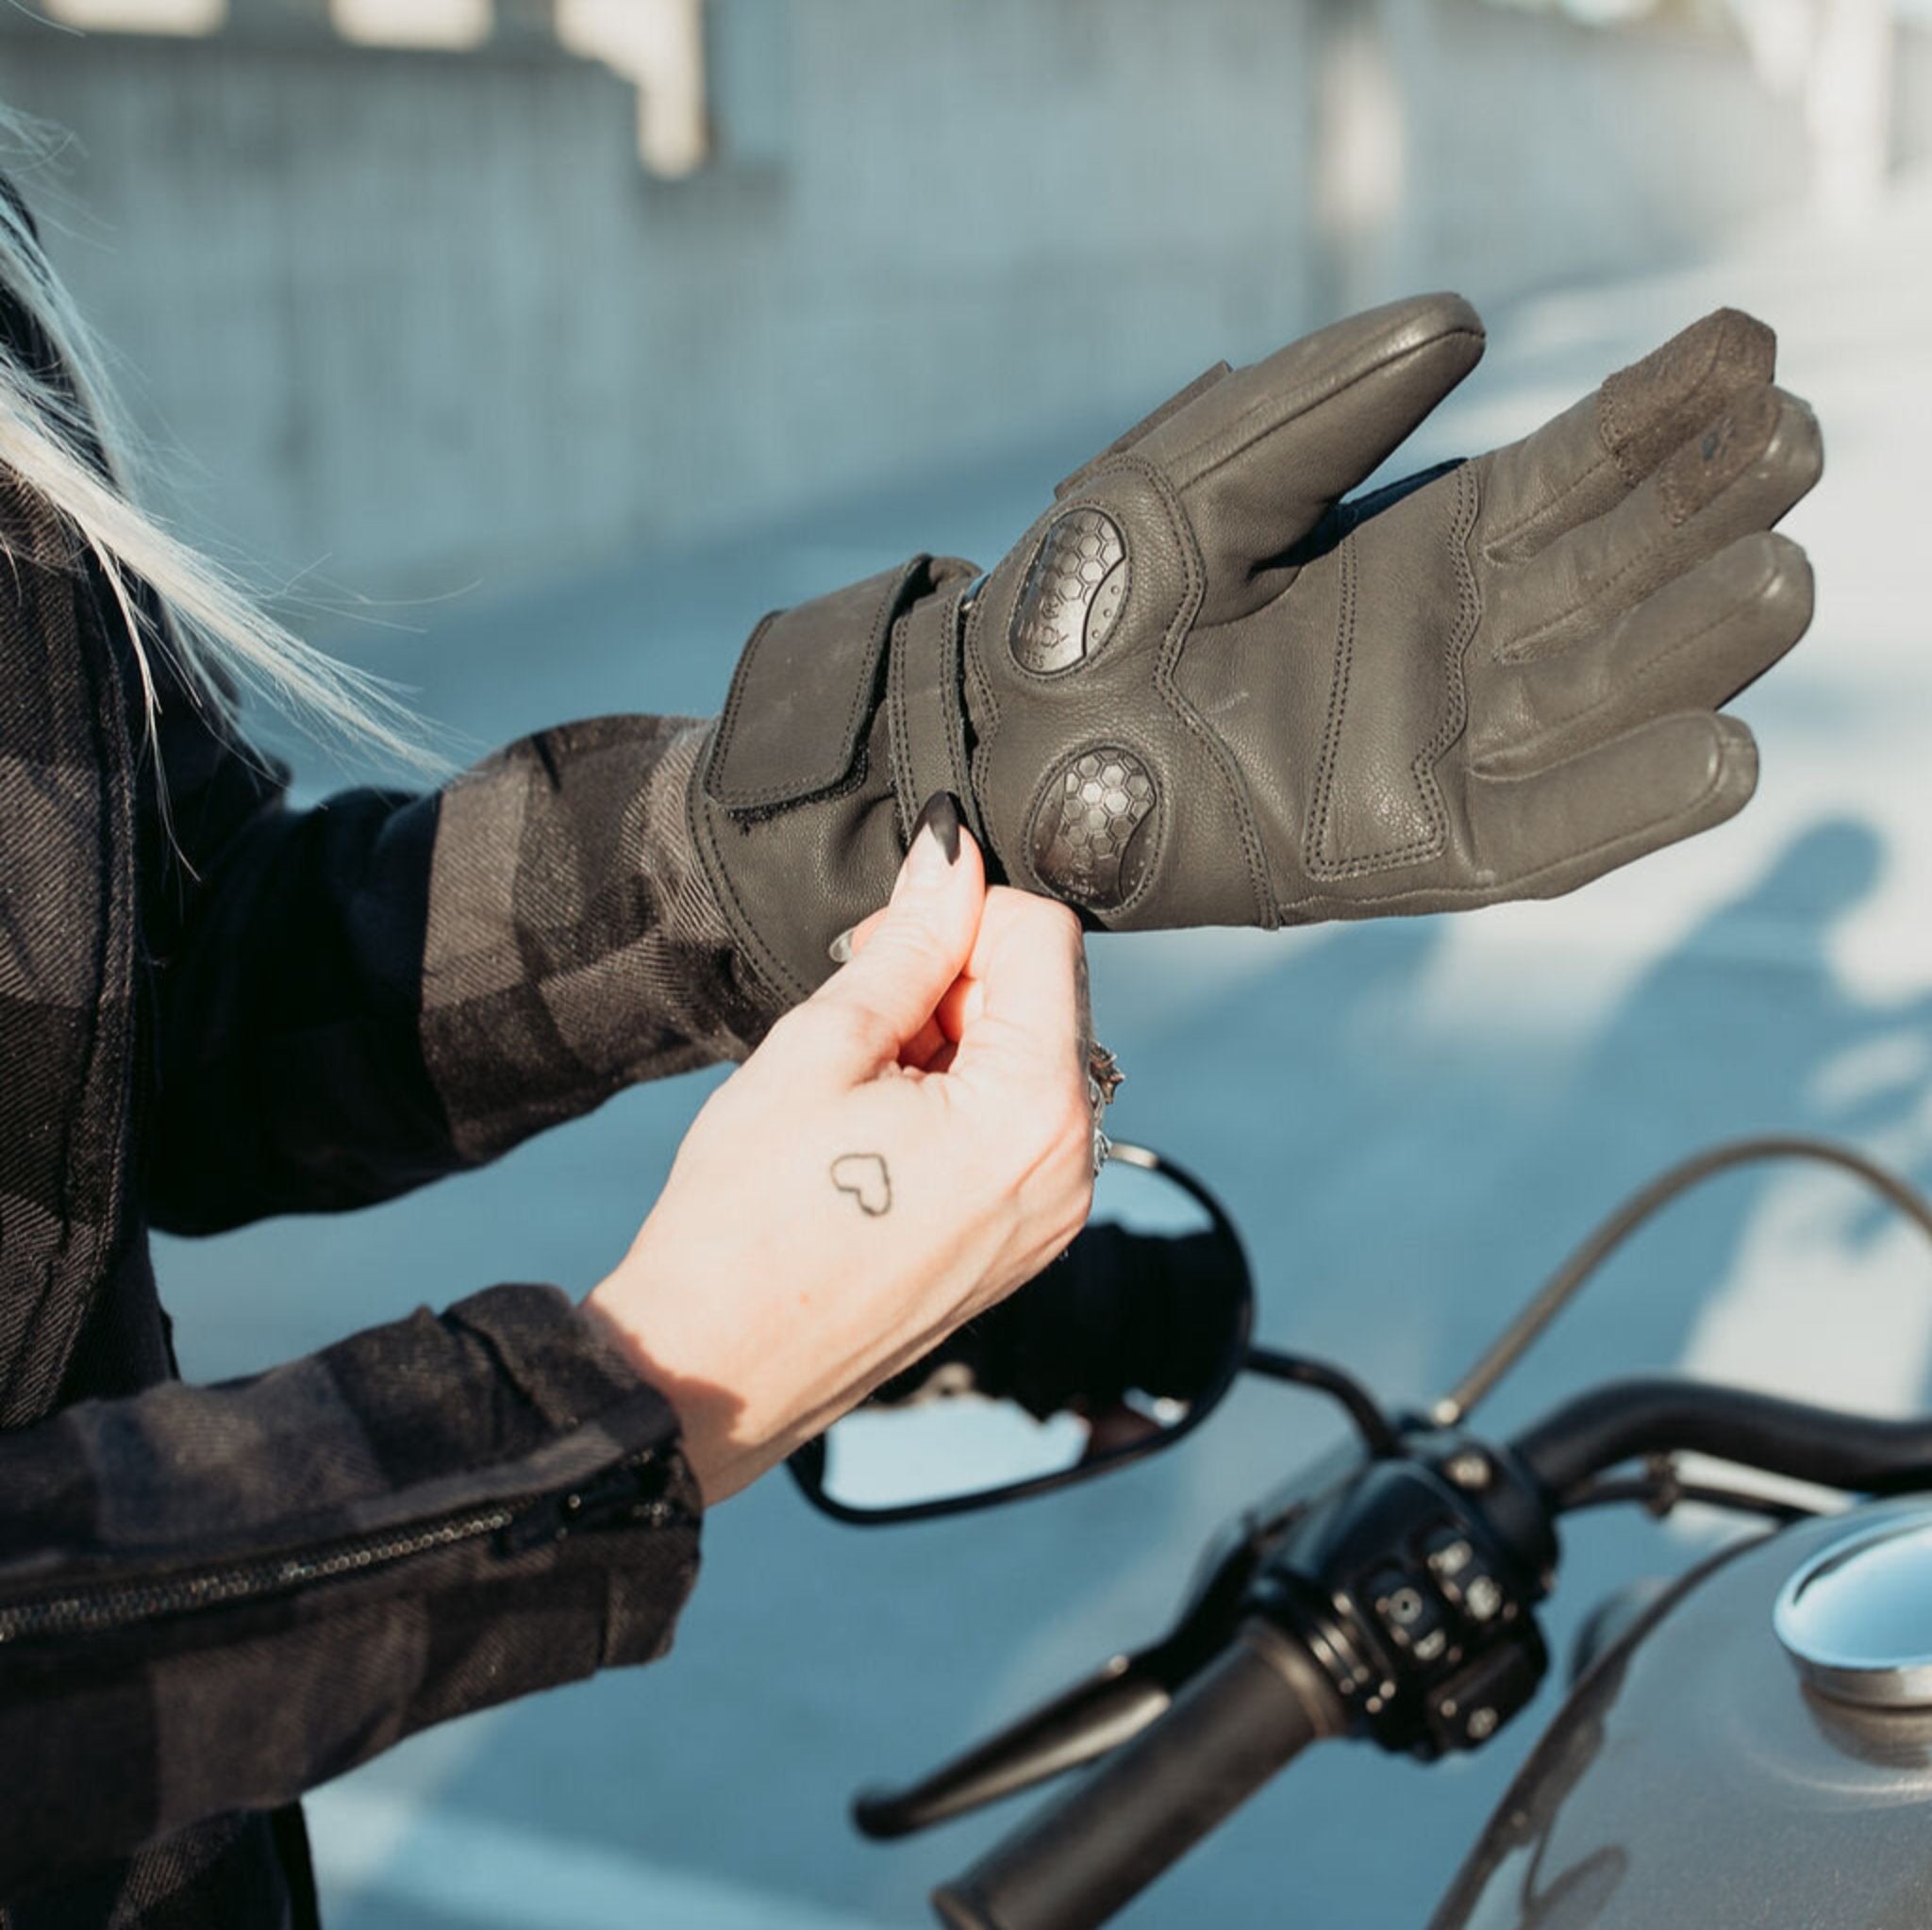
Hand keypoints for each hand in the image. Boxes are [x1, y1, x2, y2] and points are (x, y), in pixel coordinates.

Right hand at [585, 796, 1095, 1504]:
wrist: (713, 1370)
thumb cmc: (744, 1222)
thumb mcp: (820, 1050)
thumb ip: (907, 943)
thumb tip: (952, 853)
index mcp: (1032, 1112)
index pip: (1044, 935)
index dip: (959, 911)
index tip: (880, 940)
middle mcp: (1071, 1167)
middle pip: (1045, 995)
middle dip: (955, 978)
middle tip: (856, 1015)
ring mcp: (1054, 1215)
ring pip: (1031, 1057)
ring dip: (952, 1038)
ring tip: (858, 1085)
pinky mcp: (1025, 1242)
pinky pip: (1019, 1126)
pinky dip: (961, 1097)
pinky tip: (880, 1127)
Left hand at [691, 297, 1820, 1003]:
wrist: (1000, 740)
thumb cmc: (1082, 602)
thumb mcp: (1195, 471)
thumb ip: (1323, 400)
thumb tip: (1467, 322)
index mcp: (1416, 553)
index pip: (1570, 479)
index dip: (1657, 423)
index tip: (1741, 356)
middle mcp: (1449, 650)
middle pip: (1611, 579)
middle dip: (1703, 513)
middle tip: (1790, 438)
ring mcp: (1438, 751)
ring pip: (1601, 697)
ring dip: (1690, 643)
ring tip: (1779, 569)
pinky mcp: (1406, 851)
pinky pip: (1546, 837)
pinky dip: (1627, 804)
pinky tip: (1721, 752)